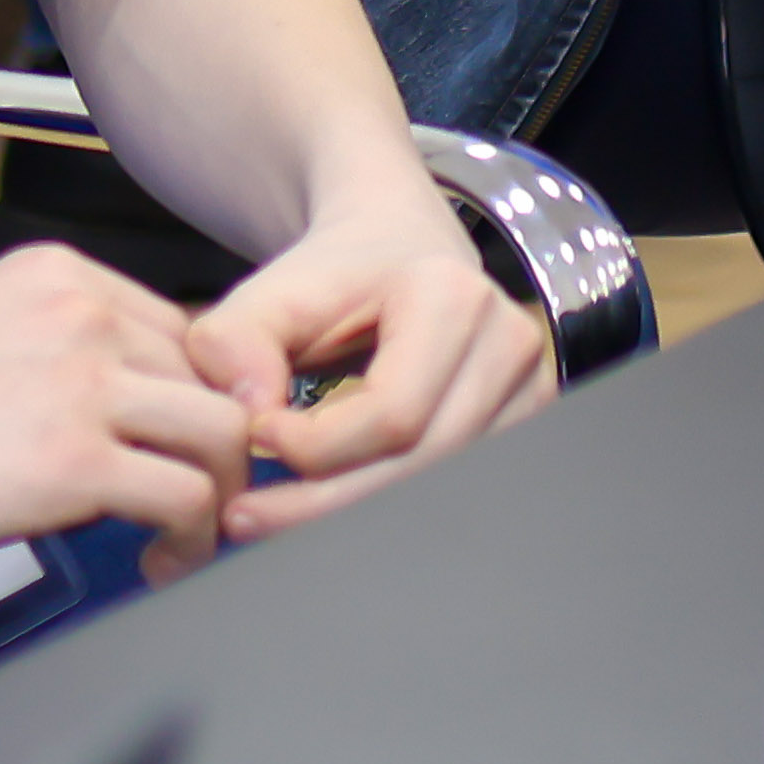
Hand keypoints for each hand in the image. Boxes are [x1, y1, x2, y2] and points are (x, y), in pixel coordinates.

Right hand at [0, 242, 258, 573]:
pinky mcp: (74, 461)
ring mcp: (86, 383)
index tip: (180, 448)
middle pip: (215, 379)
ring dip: (220, 494)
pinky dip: (192, 539)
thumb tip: (111, 414)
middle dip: (217, 447)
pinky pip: (187, 496)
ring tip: (185, 538)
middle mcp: (86, 314)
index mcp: (62, 277)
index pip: (182, 331)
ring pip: (224, 433)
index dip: (193, 397)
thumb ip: (52, 353)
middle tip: (194, 503)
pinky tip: (159, 562)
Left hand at [188, 175, 549, 541]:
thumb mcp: (271, 291)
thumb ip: (235, 340)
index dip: (315, 446)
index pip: (392, 413)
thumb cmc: (335, 275)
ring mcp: (528, 386)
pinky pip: (452, 485)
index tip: (255, 437)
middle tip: (246, 514)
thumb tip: (250, 416)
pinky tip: (330, 499)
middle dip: (323, 502)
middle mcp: (509, 342)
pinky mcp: (525, 420)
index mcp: (454, 297)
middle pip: (418, 463)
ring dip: (351, 509)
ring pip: (438, 486)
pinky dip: (385, 501)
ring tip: (278, 511)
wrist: (396, 248)